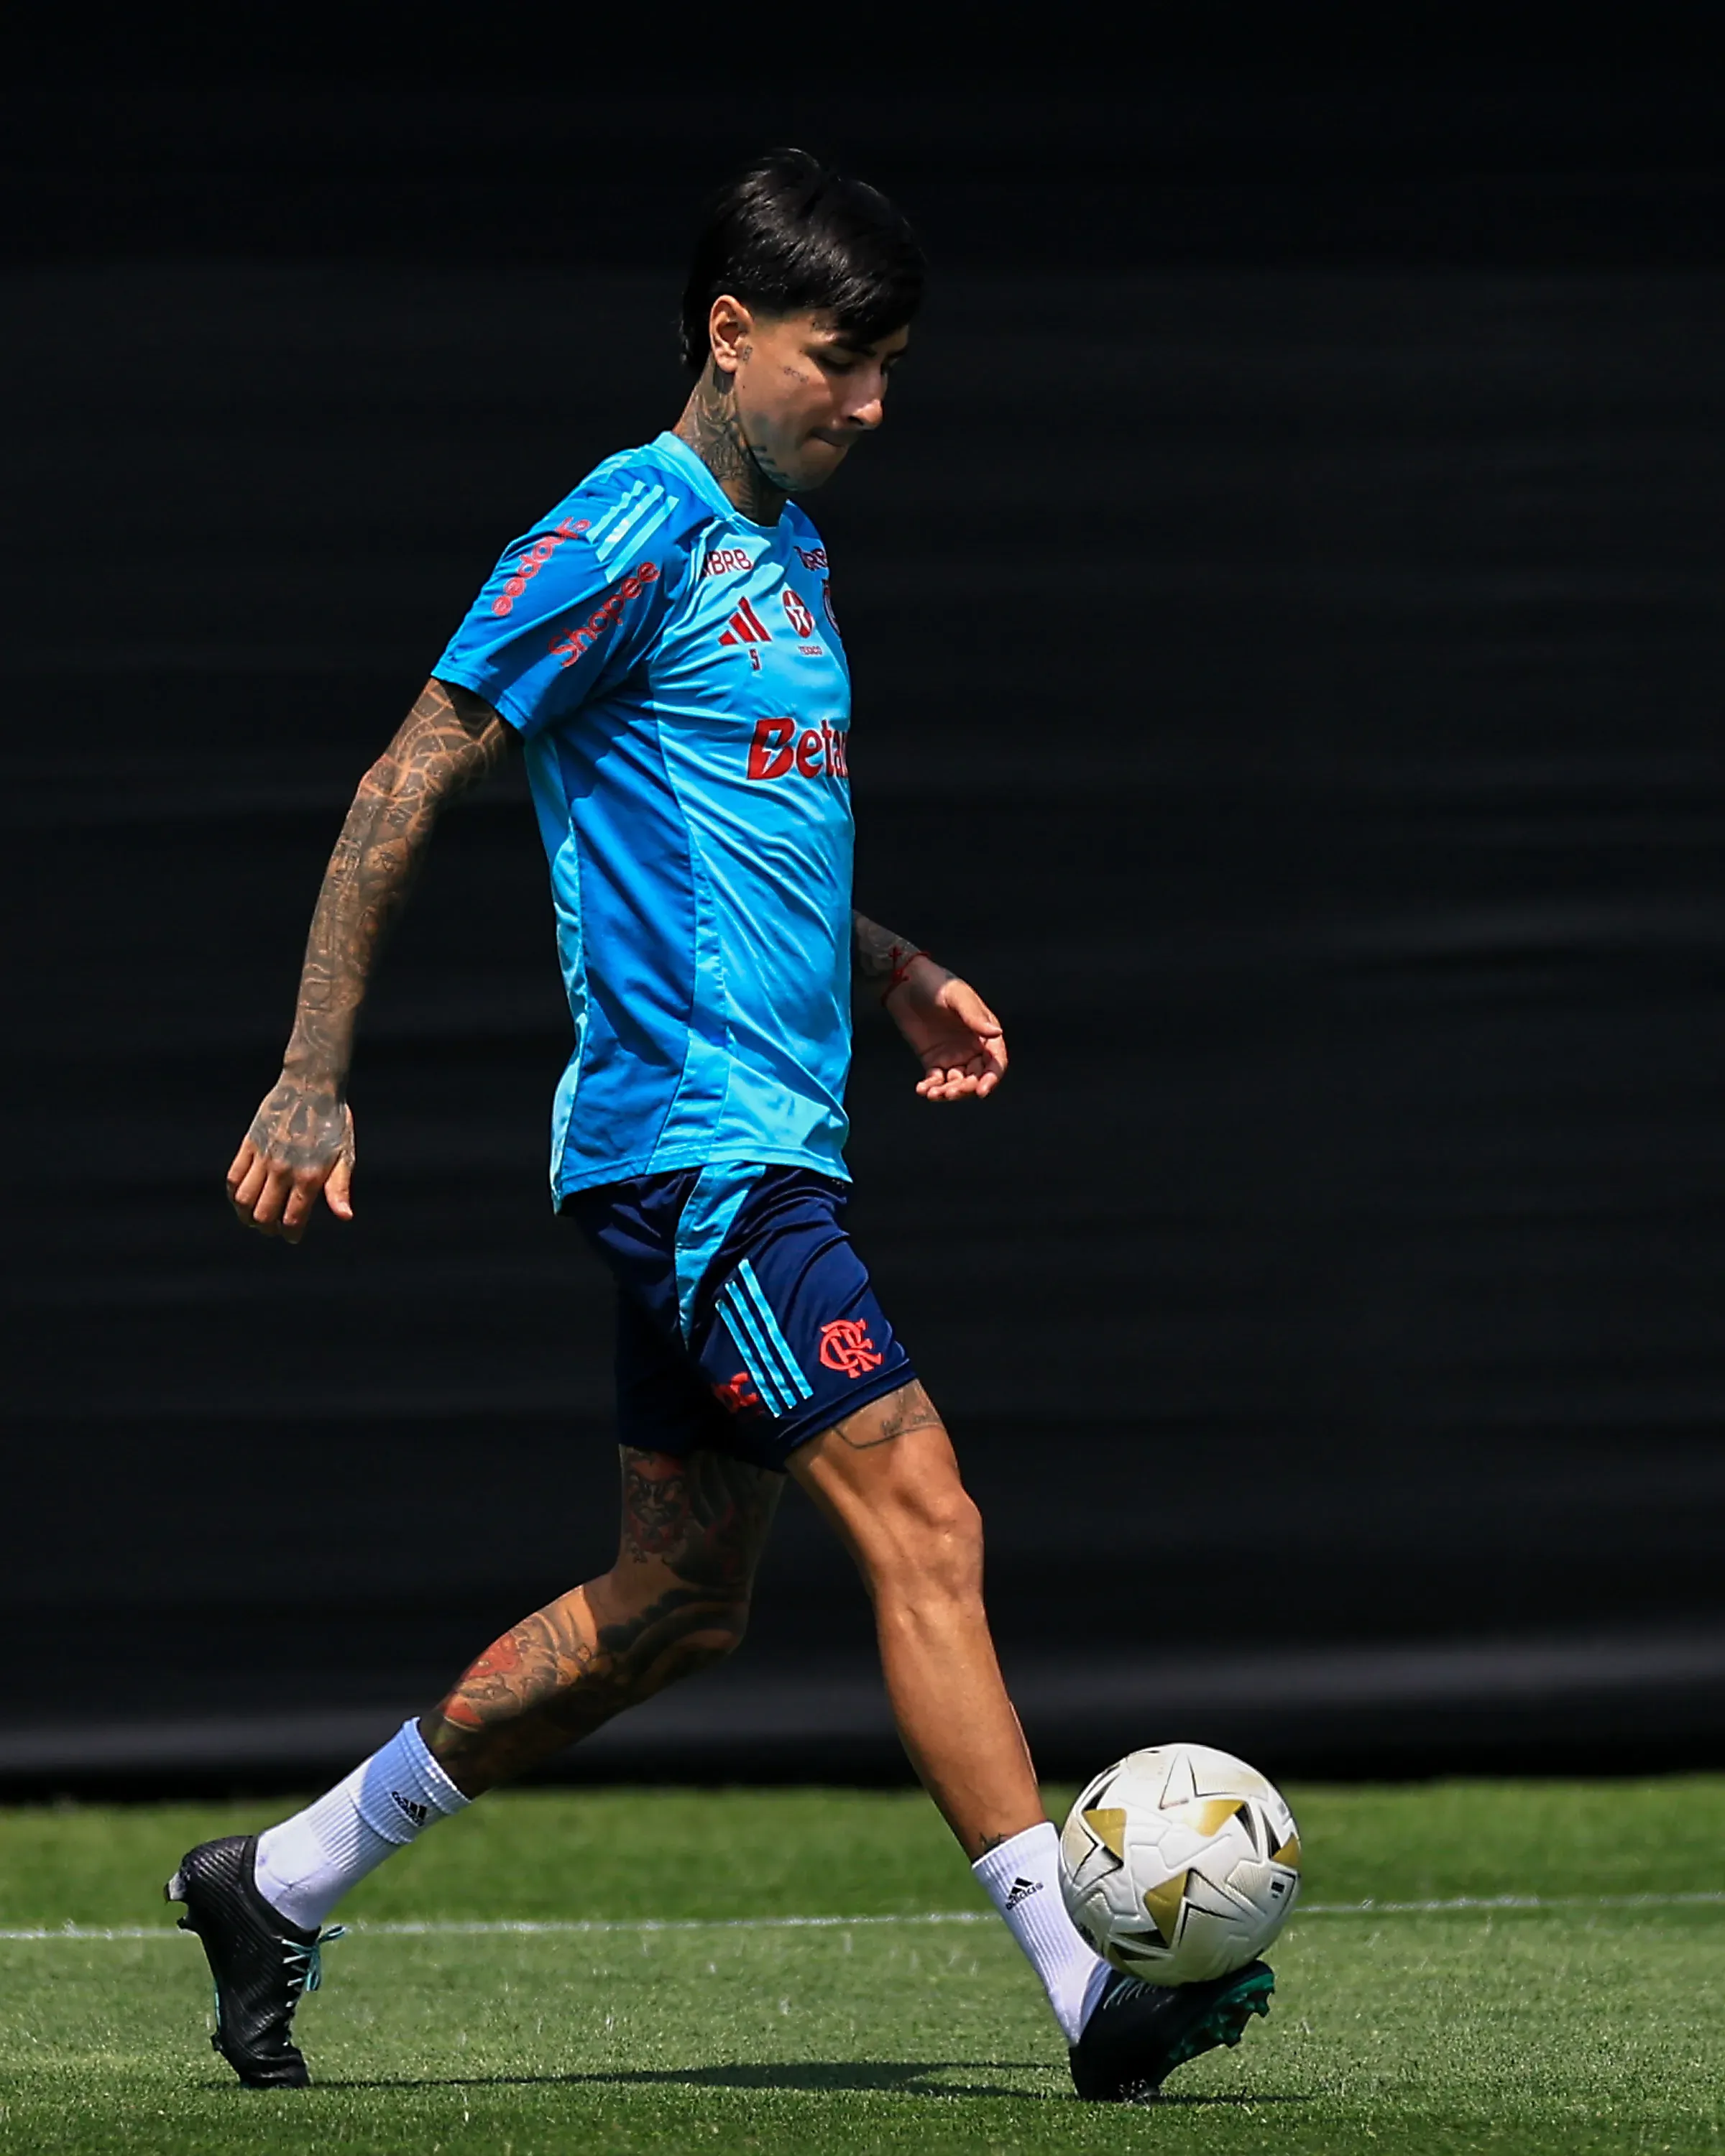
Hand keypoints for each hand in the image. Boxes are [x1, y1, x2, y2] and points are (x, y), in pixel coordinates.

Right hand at [226, 1077, 355, 1241]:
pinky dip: (234, 1193)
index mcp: (309, 1176)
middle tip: (274, 1228)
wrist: (311, 1086)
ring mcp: (263, 1157)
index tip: (292, 1236)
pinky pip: (233, 1177)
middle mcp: (283, 1170)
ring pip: (244, 1200)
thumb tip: (345, 1217)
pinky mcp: (249, 1144)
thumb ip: (339, 1188)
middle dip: (268, 1228)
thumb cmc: (334, 1123)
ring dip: (247, 1215)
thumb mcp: (345, 1156)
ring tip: (255, 1218)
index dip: (291, 1234)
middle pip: (263, 1215)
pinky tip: (242, 1198)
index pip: (292, 1219)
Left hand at [885, 959, 1007, 1101]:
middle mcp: (973, 1048)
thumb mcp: (957, 996)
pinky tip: (922, 1090)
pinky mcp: (933, 1060)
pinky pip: (936, 1080)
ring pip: (957, 1082)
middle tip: (951, 1092)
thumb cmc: (936, 984)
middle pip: (977, 1076)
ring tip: (934, 1094)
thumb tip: (996, 1034)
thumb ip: (975, 1016)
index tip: (981, 1091)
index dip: (991, 1078)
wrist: (905, 983)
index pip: (995, 1061)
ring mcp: (953, 1055)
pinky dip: (931, 1088)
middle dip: (967, 1088)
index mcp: (985, 1032)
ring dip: (949, 1092)